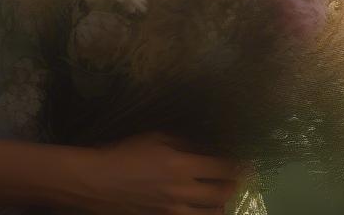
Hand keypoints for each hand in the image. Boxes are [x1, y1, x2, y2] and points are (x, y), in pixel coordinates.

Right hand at [64, 129, 249, 213]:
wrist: (98, 182)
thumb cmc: (125, 153)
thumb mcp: (154, 138)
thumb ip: (182, 142)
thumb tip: (203, 146)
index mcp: (181, 165)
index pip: (221, 166)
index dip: (237, 164)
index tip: (245, 161)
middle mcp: (183, 191)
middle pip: (222, 192)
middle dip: (234, 184)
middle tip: (238, 178)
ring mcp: (175, 211)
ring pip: (212, 213)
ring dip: (222, 203)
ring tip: (223, 195)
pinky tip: (204, 209)